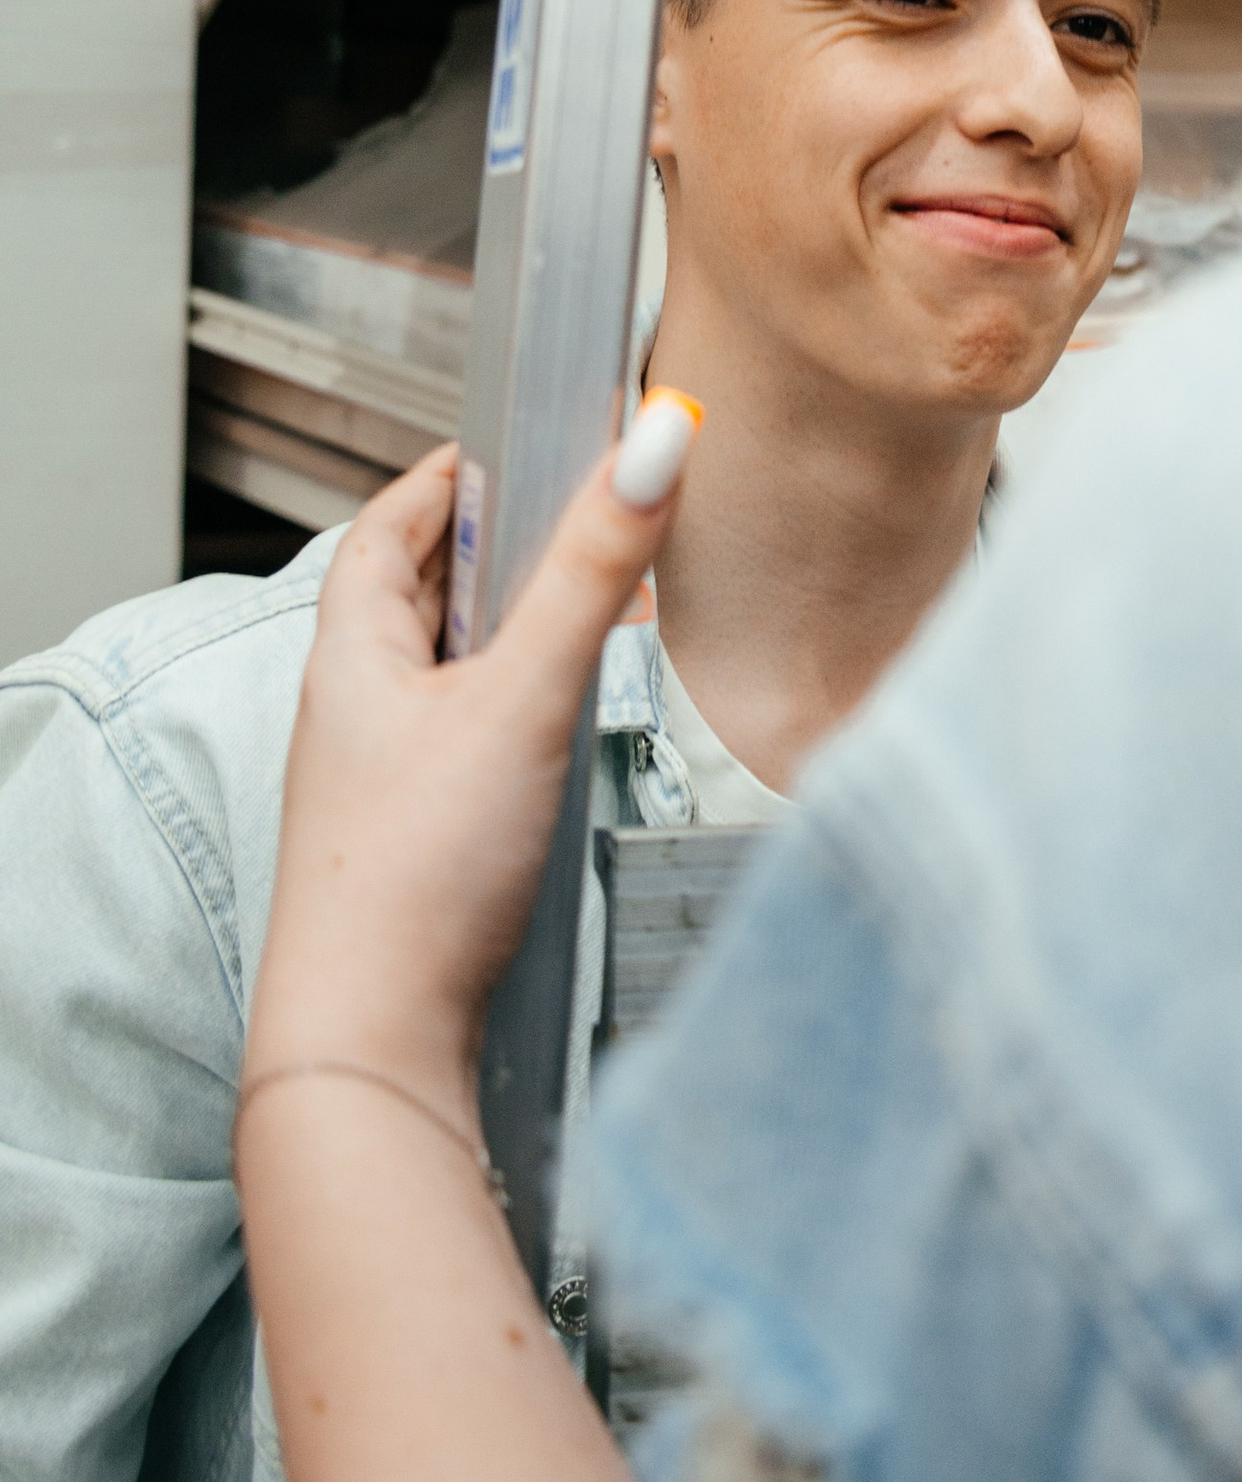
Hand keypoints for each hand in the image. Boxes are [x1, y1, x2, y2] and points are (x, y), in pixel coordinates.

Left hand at [249, 406, 697, 1113]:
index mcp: (350, 656)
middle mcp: (352, 713)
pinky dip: (513, 707)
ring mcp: (378, 783)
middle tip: (561, 518)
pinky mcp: (415, 844)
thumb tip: (652, 441)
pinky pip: (462, 742)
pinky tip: (561, 730)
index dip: (441, 481)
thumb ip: (593, 572)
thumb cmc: (417, 874)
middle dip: (486, 552)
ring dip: (504, 633)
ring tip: (580, 614)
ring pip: (441, 673)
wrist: (374, 1040)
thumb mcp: (523, 696)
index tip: (498, 446)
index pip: (383, 531)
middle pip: (412, 598)